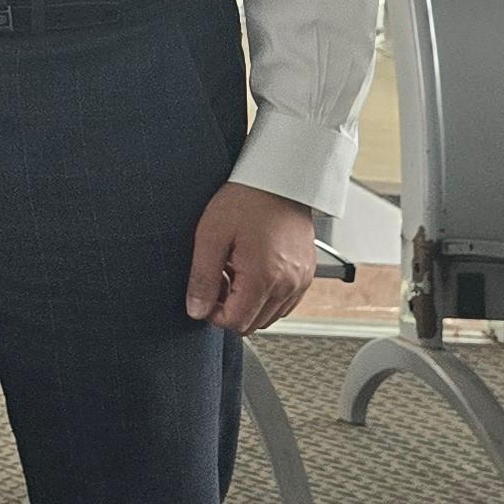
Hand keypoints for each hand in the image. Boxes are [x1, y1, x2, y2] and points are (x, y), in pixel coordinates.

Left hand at [185, 179, 316, 334]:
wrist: (279, 179)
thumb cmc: (246, 200)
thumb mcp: (211, 237)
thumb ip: (202, 278)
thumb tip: (196, 310)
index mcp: (264, 278)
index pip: (236, 323)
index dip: (214, 314)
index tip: (205, 295)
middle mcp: (289, 284)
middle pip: (254, 324)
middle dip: (231, 310)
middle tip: (218, 281)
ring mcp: (301, 280)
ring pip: (270, 315)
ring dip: (249, 304)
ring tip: (235, 272)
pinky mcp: (307, 273)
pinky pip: (285, 301)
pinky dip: (266, 295)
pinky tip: (253, 271)